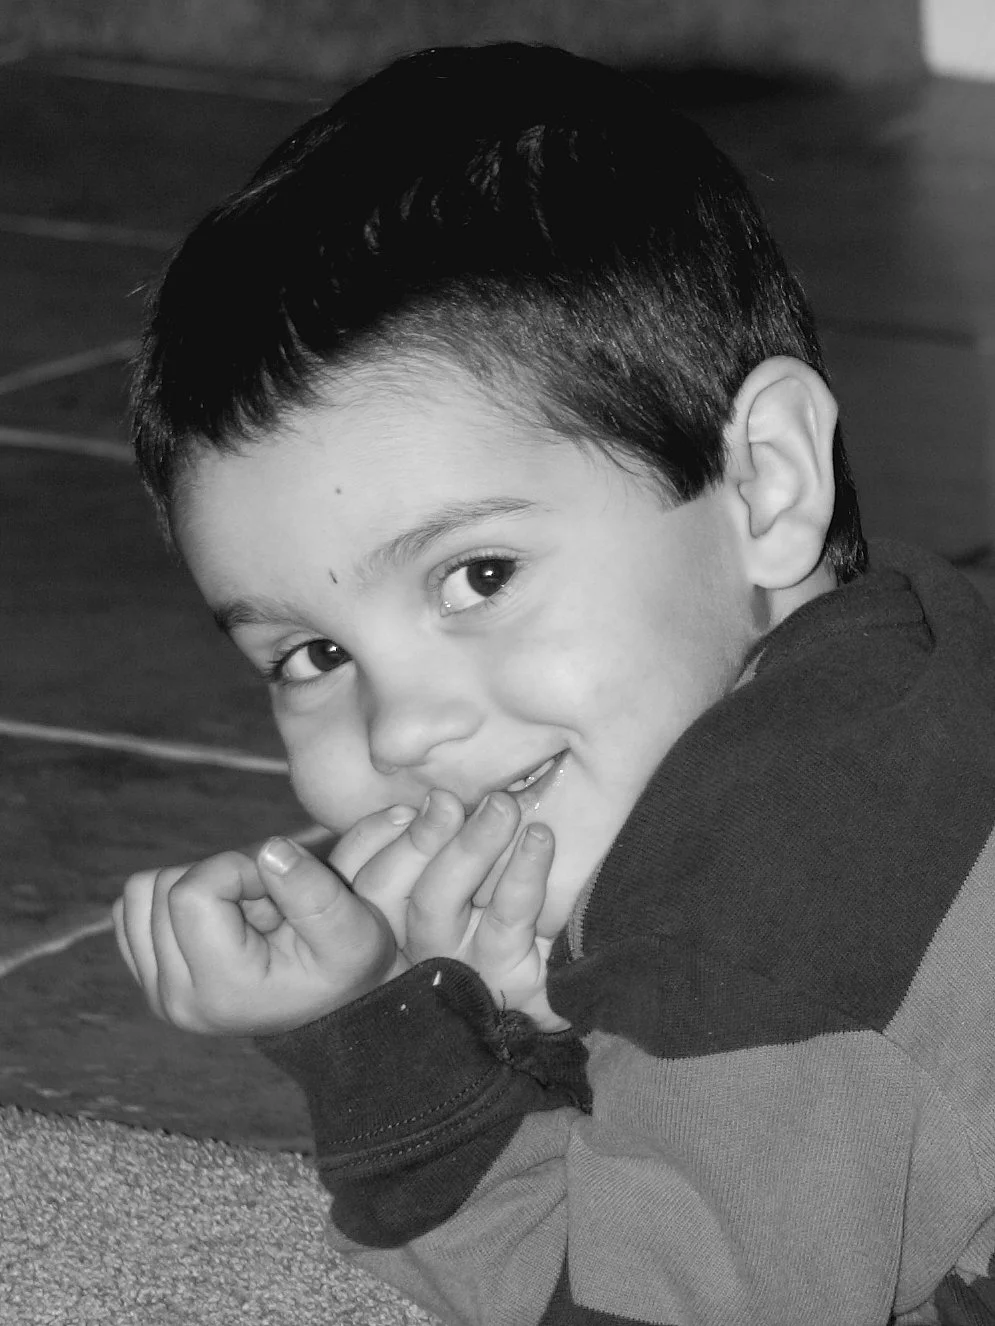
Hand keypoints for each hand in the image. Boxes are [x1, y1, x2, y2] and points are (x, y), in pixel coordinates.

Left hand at [113, 814, 414, 1035]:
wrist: (328, 1008)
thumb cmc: (344, 966)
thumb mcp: (352, 931)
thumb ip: (314, 890)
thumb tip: (270, 850)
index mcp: (221, 989)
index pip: (191, 891)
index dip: (237, 868)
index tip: (275, 888)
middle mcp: (176, 998)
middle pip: (163, 886)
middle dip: (220, 878)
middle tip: (265, 907)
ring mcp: (156, 993)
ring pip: (141, 892)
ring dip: (196, 887)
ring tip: (242, 915)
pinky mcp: (148, 980)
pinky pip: (132, 909)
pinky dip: (174, 901)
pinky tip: (218, 922)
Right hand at [336, 791, 568, 1030]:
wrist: (569, 968)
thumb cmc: (509, 897)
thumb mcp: (472, 859)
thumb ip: (444, 828)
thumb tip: (439, 789)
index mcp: (392, 908)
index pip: (354, 872)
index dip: (369, 837)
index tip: (406, 803)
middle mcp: (407, 937)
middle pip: (383, 887)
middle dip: (417, 836)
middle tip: (449, 800)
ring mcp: (450, 960)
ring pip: (436, 900)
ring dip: (468, 847)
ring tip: (502, 806)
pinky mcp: (500, 975)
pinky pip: (505, 919)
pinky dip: (523, 873)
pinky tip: (539, 838)